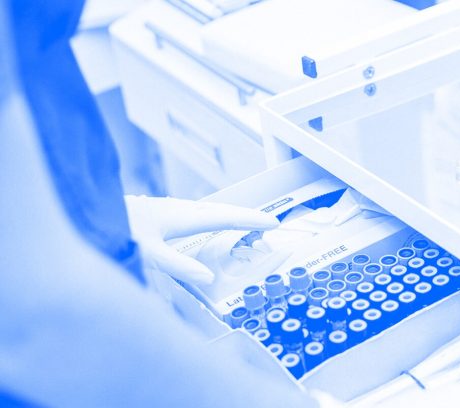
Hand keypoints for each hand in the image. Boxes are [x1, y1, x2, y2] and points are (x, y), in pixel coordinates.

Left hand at [125, 196, 278, 286]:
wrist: (88, 209)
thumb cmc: (115, 229)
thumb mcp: (146, 252)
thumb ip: (177, 266)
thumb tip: (208, 277)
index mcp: (180, 215)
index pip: (224, 217)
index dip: (250, 220)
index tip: (273, 223)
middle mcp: (178, 208)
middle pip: (220, 209)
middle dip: (245, 215)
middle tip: (268, 223)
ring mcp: (170, 208)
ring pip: (208, 209)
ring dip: (230, 215)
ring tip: (245, 223)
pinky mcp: (162, 213)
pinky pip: (197, 213)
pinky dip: (212, 218)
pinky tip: (205, 225)